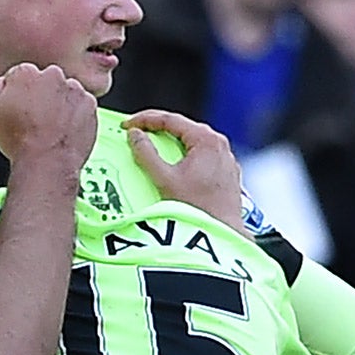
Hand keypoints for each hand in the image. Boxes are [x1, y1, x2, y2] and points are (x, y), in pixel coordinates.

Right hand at [0, 64, 96, 179]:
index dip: (18, 96)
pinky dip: (75, 115)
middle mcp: (52, 75)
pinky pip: (81, 106)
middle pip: (45, 82)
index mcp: (25, 73)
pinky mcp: (90, 105)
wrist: (47, 163)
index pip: (20, 76)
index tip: (19, 110)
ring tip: (51, 128)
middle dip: (41, 96)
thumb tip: (1, 83)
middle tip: (36, 121)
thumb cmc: (17, 141)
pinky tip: (64, 131)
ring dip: (59, 104)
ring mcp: (74, 89)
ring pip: (64, 92)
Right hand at [124, 108, 246, 231]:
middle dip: (158, 129)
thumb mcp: (165, 179)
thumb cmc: (197, 210)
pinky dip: (185, 157)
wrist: (221, 235)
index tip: (128, 125)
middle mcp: (220, 145)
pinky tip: (174, 166)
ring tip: (152, 148)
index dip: (145, 119)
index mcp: (206, 140)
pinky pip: (203, 157)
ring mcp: (226, 159)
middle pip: (183, 128)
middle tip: (137, 133)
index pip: (171, 119)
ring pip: (194, 142)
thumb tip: (135, 135)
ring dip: (172, 144)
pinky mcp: (226, 173)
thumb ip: (146, 154)